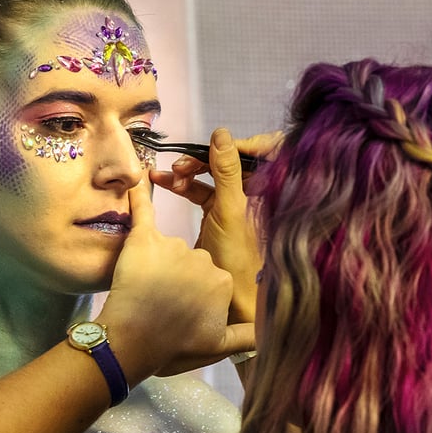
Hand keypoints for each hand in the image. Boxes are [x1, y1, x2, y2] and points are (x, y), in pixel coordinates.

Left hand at [100, 178, 254, 379]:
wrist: (135, 341)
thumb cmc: (174, 346)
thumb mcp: (218, 347)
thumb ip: (246, 337)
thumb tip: (267, 337)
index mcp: (223, 281)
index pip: (212, 278)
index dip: (197, 295)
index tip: (182, 311)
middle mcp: (205, 259)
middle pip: (193, 261)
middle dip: (180, 278)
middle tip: (161, 303)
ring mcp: (176, 247)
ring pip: (170, 249)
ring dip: (159, 264)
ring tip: (144, 292)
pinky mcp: (145, 239)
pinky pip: (143, 211)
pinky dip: (140, 197)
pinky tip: (139, 181)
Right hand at [150, 128, 280, 325]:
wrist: (232, 299)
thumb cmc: (237, 259)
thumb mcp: (229, 209)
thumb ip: (226, 170)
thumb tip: (221, 133)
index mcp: (268, 188)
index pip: (261, 149)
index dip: (236, 144)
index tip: (212, 146)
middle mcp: (255, 192)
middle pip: (230, 158)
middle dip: (203, 158)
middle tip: (181, 166)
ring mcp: (235, 202)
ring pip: (211, 173)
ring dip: (189, 170)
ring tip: (169, 176)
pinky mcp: (216, 213)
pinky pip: (200, 189)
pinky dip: (183, 184)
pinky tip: (163, 181)